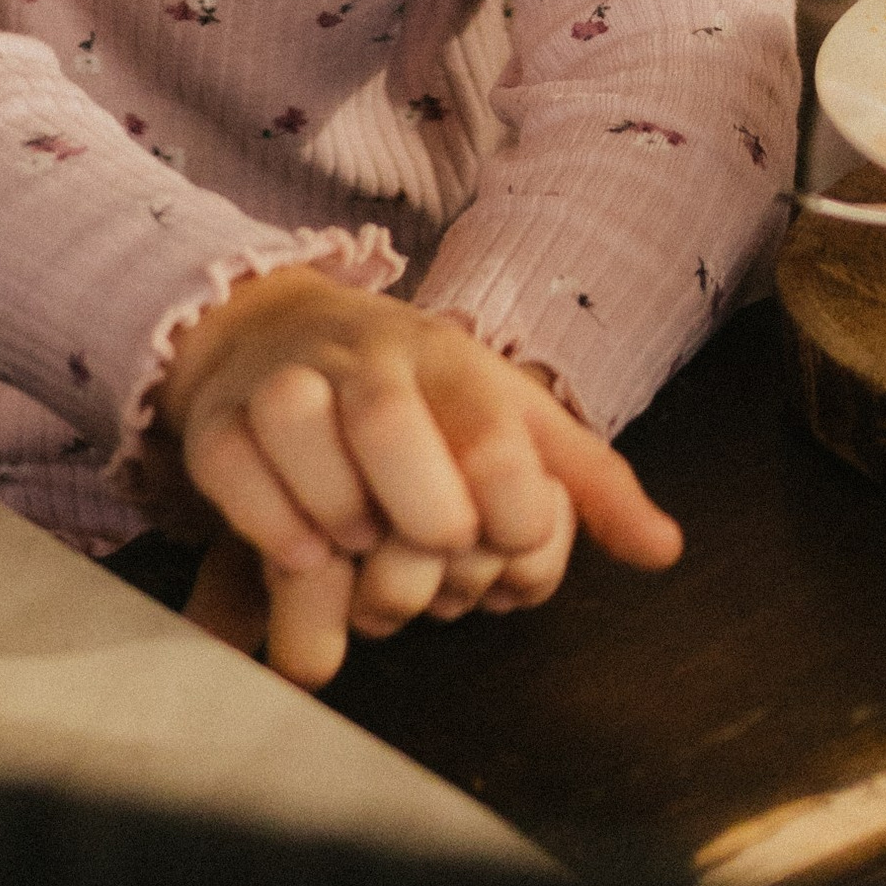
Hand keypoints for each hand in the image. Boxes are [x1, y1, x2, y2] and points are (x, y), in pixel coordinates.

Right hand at [153, 268, 679, 688]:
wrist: (282, 333)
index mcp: (452, 361)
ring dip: (336, 510)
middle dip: (418, 509)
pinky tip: (307, 552)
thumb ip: (587, 487)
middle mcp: (367, 358)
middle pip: (386, 417)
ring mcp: (286, 383)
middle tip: (435, 549)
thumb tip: (665, 550)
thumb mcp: (510, 423)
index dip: (508, 499)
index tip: (511, 542)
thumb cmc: (419, 399)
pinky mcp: (219, 423)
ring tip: (361, 543)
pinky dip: (270, 522)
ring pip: (298, 425)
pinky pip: (230, 467)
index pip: (487, 421)